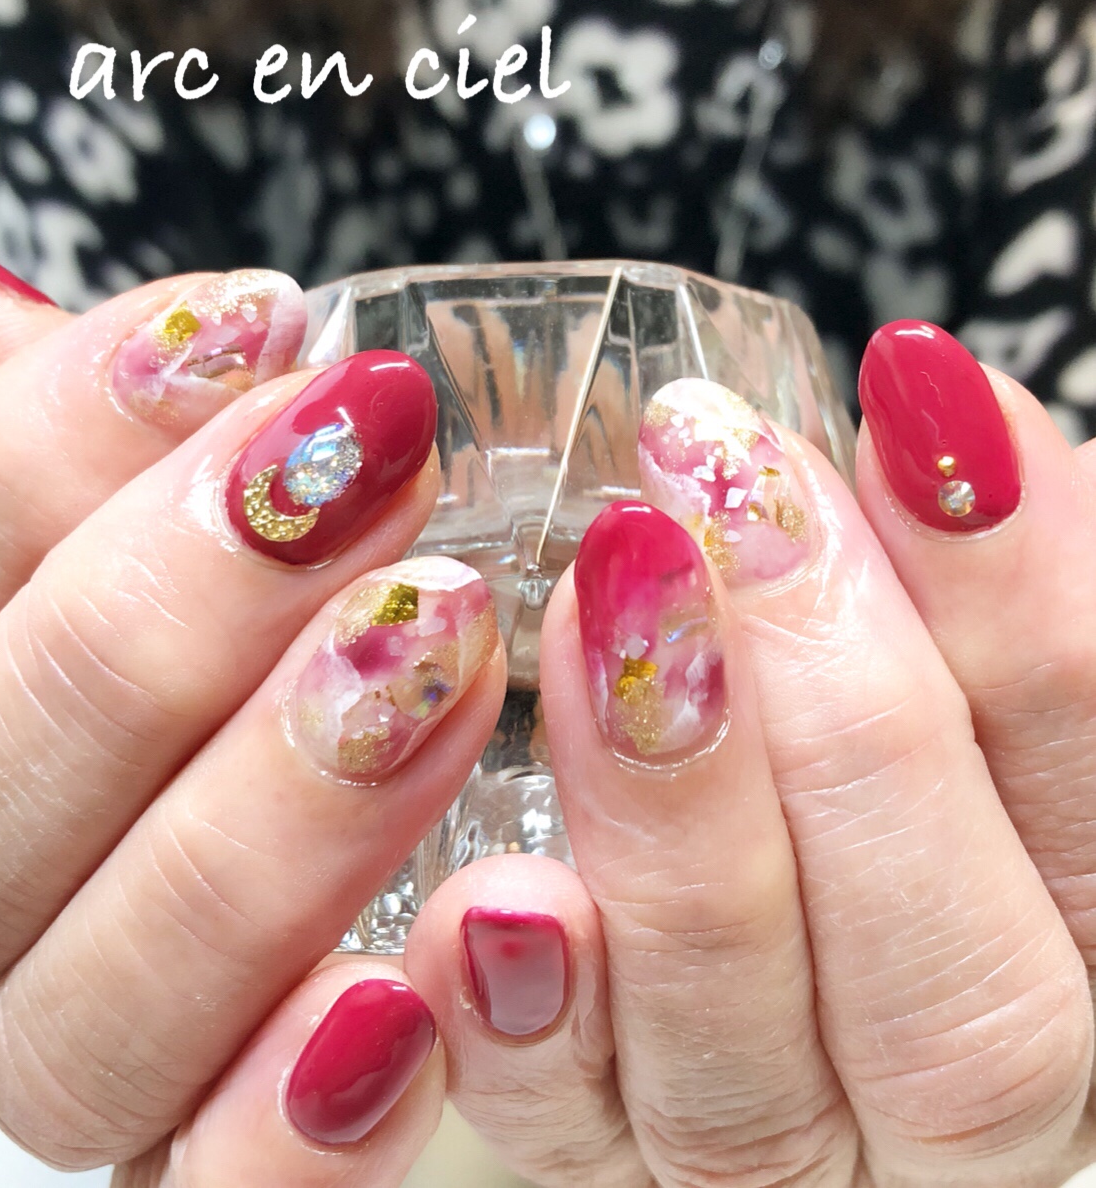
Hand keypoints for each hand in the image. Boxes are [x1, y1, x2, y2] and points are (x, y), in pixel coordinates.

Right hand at [0, 268, 505, 1184]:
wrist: (287, 742)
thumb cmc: (219, 599)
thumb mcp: (132, 496)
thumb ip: (77, 442)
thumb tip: (69, 315)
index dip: (61, 446)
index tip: (254, 333)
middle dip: (173, 620)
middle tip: (361, 477)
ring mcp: (72, 1033)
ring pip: (87, 1015)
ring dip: (264, 832)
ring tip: (440, 645)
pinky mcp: (200, 1140)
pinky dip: (281, 1124)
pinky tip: (395, 997)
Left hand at [404, 324, 1095, 1186]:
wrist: (748, 838)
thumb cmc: (866, 725)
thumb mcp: (940, 646)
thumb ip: (967, 590)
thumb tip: (948, 429)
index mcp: (1078, 955)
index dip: (1029, 619)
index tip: (916, 412)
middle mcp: (950, 1096)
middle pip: (956, 1002)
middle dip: (850, 721)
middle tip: (733, 492)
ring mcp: (768, 1147)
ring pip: (753, 1076)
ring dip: (674, 822)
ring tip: (602, 598)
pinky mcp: (598, 1150)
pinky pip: (564, 1141)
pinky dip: (525, 1026)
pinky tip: (489, 895)